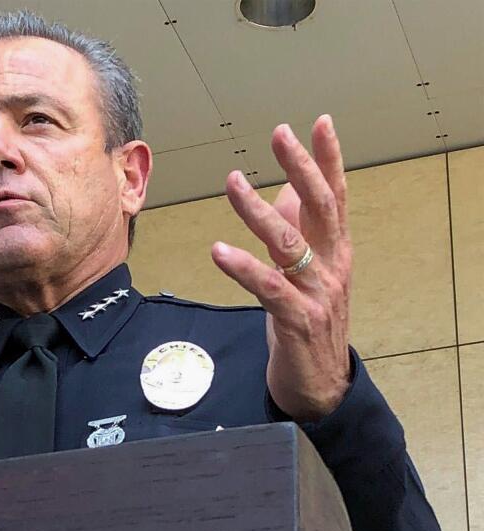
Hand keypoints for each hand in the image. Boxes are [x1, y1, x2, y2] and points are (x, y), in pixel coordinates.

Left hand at [211, 115, 352, 421]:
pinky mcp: (297, 320)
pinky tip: (219, 250)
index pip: (335, 196)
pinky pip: (269, 287)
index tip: (319, 122)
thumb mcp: (304, 273)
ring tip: (233, 181)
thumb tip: (287, 192)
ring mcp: (317, 293)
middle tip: (280, 134)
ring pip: (289, 243)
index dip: (328, 158)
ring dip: (258, 210)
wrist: (320, 385)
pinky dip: (243, 267)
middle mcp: (331, 266)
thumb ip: (299, 232)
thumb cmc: (307, 323)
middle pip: (320, 207)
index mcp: (334, 251)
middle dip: (301, 167)